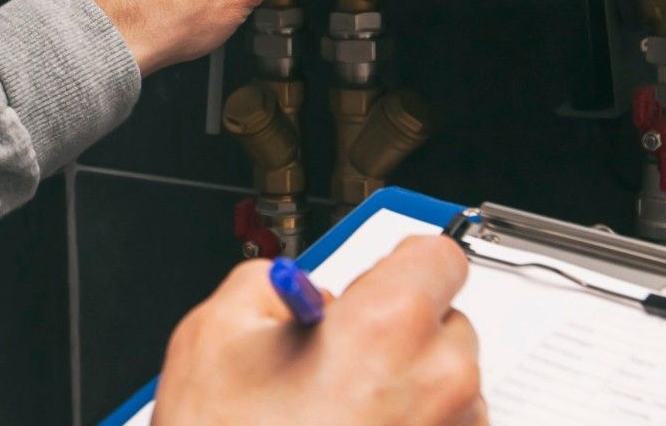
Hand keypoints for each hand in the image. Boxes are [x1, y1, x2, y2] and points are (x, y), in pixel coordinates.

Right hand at [156, 237, 484, 425]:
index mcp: (388, 327)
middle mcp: (439, 386)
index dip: (399, 265)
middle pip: (448, 325)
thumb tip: (296, 293)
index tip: (377, 280)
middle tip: (338, 361)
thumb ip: (269, 287)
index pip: (438, 256)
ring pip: (451, 391)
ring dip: (409, 393)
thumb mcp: (214, 336)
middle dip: (399, 335)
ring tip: (338, 419)